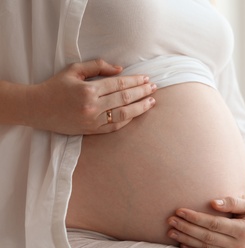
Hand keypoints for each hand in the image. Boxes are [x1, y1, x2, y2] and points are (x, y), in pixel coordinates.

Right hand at [26, 59, 155, 134]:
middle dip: (142, 92)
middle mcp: (92, 106)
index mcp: (88, 90)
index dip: (135, 81)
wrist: (37, 108)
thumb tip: (120, 69)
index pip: (119, 84)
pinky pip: (114, 126)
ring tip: (151, 101)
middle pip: (124, 98)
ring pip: (123, 114)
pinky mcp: (91, 131)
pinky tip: (136, 114)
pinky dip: (127, 120)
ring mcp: (92, 121)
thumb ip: (98, 66)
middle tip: (154, 88)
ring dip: (140, 107)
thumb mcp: (74, 70)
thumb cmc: (55, 86)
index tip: (146, 78)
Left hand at [167, 197, 244, 247]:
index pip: (214, 224)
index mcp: (243, 230)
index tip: (180, 210)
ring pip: (204, 247)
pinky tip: (180, 243)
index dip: (195, 218)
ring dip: (186, 239)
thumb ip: (233, 202)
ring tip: (170, 231)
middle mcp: (237, 245)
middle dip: (186, 228)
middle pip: (206, 237)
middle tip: (170, 220)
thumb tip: (213, 202)